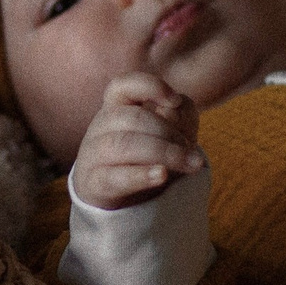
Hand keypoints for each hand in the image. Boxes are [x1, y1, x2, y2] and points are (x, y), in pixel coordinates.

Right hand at [70, 73, 204, 209]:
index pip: (123, 85)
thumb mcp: (171, 132)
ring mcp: (93, 155)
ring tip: (189, 164)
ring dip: (163, 153)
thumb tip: (171, 113)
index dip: (149, 87)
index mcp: (116, 107)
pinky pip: (116, 177)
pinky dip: (141, 175)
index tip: (175, 101)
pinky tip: (161, 174)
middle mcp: (100, 126)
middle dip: (169, 132)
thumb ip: (178, 116)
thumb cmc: (150, 157)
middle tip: (192, 151)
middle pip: (133, 118)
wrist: (123, 199)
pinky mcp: (94, 183)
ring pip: (124, 145)